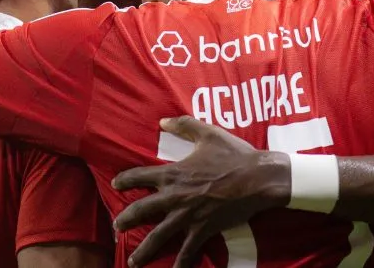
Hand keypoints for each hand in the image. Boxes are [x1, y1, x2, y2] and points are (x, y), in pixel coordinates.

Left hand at [111, 116, 289, 267]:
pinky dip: (180, 264)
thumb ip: (184, 125)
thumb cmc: (233, 153)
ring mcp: (188, 215)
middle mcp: (175, 196)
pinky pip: (187, 250)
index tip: (115, 184)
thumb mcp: (208, 133)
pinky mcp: (203, 229)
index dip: (125, 180)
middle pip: (142, 210)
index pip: (140, 176)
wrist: (257, 177)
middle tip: (116, 227)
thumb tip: (162, 121)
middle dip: (125, 220)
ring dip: (143, 250)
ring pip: (158, 236)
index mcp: (174, 172)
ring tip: (133, 261)